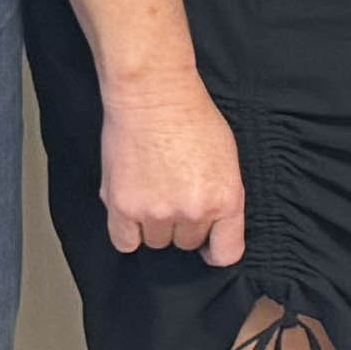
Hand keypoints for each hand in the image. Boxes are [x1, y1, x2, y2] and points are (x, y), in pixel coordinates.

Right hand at [101, 71, 245, 266]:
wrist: (153, 96)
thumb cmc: (192, 118)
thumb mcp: (228, 160)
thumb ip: (222, 196)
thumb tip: (214, 224)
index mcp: (226, 200)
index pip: (226, 253)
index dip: (215, 249)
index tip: (208, 245)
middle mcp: (193, 211)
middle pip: (187, 242)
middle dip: (182, 224)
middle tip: (174, 196)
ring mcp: (156, 211)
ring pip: (156, 241)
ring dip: (154, 225)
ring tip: (152, 192)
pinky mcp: (123, 207)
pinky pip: (124, 242)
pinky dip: (127, 231)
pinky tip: (132, 210)